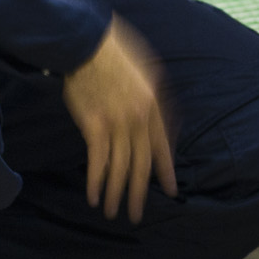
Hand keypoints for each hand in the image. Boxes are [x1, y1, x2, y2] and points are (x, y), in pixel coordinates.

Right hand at [61, 17, 177, 221]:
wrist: (88, 44)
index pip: (162, 147)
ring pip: (120, 168)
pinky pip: (97, 161)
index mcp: (155, 106)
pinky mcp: (93, 126)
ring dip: (116, 193)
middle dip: (139, 193)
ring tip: (113, 212)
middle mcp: (139, 119)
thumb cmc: (117, 53)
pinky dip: (96, 181)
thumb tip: (163, 124)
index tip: (170, 191)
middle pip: (142, 164)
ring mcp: (116, 123)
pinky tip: (94, 197)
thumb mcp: (149, 72)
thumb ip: (157, 99)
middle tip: (137, 215)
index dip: (165, 171)